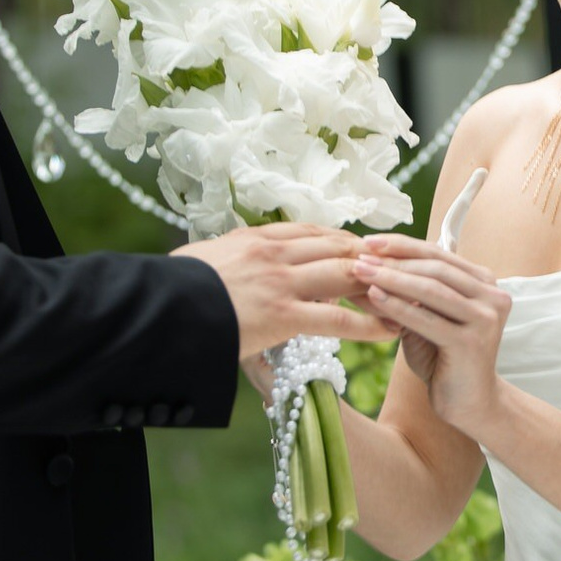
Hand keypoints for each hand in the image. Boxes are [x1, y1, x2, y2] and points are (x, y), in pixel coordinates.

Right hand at [175, 223, 395, 358]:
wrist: (156, 308)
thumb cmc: (170, 290)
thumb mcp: (201, 261)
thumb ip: (225, 259)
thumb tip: (224, 263)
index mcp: (254, 238)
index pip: (312, 231)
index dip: (343, 241)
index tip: (363, 250)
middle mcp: (273, 253)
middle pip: (338, 246)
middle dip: (371, 259)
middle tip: (397, 272)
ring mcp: (280, 282)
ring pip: (345, 274)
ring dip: (378, 285)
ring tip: (404, 297)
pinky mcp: (282, 315)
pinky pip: (337, 317)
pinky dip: (370, 323)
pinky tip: (391, 329)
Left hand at [354, 234, 510, 433]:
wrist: (469, 404)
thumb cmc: (444, 360)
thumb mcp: (426, 319)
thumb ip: (409, 294)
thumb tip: (366, 267)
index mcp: (484, 284)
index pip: (439, 254)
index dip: (403, 245)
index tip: (369, 241)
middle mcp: (493, 296)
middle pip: (436, 267)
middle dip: (394, 259)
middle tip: (359, 255)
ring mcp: (486, 319)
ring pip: (432, 289)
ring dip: (391, 278)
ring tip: (360, 271)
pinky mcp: (472, 342)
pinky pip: (427, 318)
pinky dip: (398, 306)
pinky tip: (374, 296)